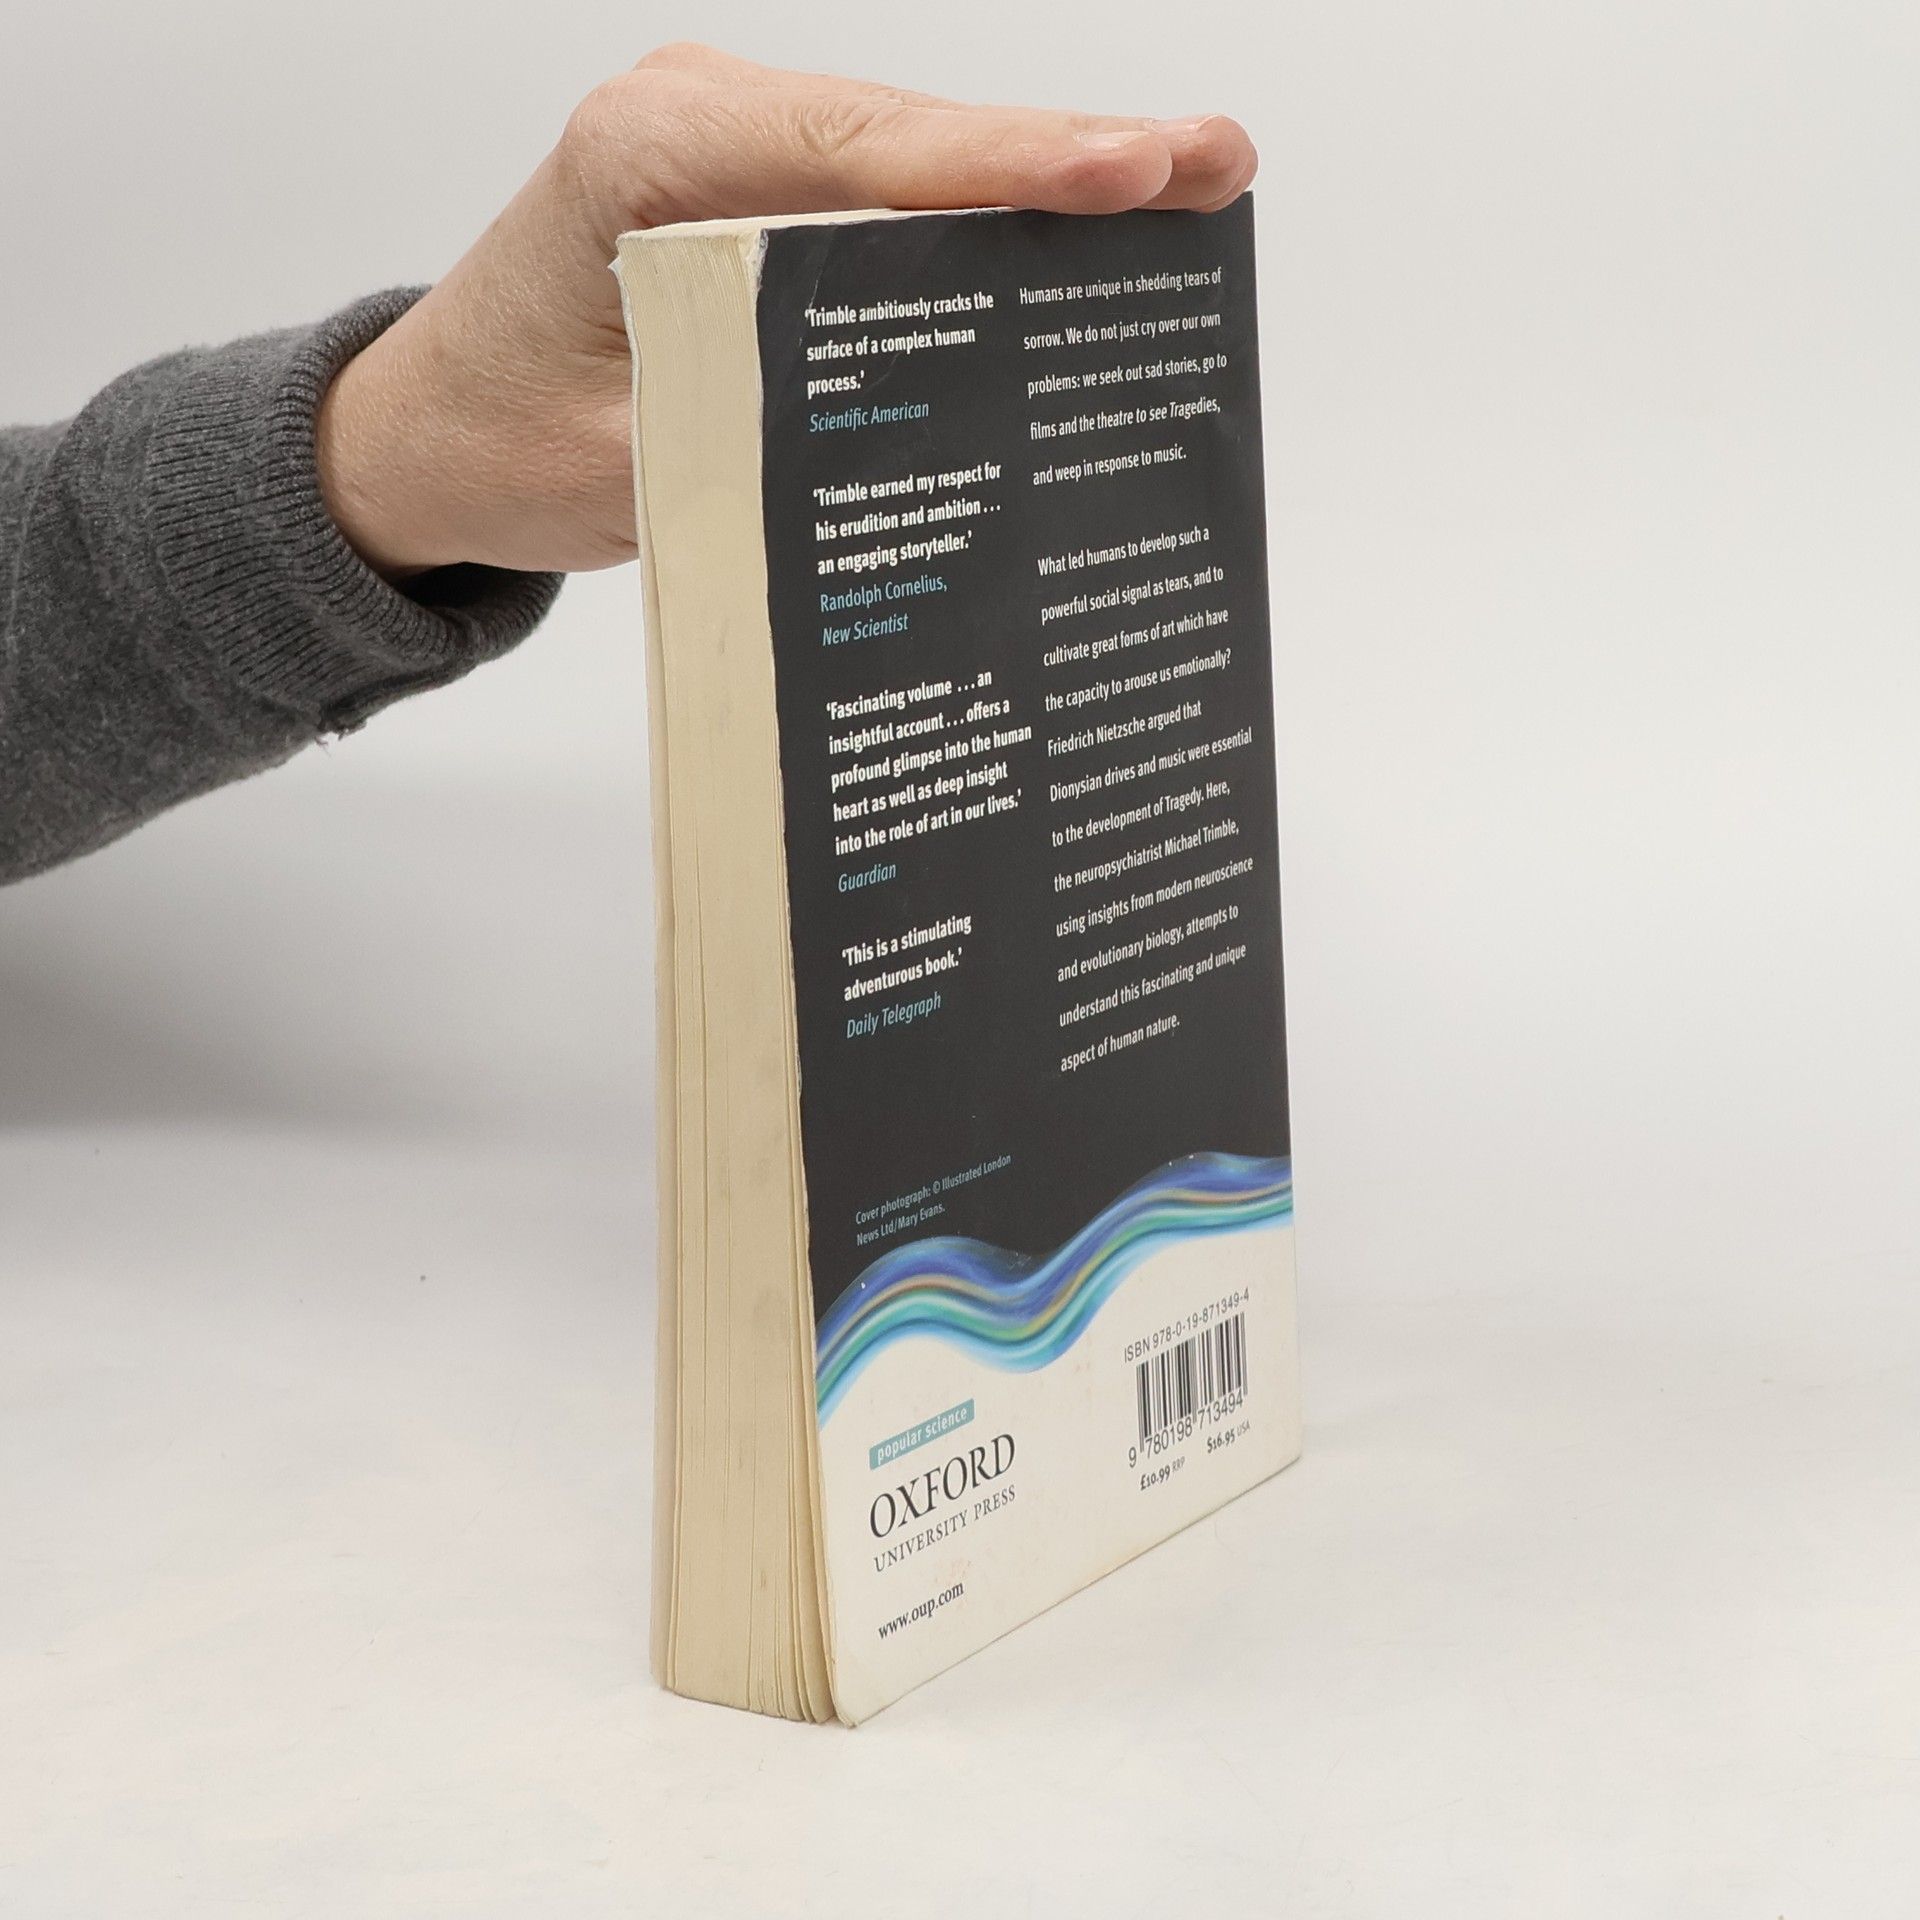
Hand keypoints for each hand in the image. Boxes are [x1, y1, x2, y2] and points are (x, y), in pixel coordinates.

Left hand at [315, 45, 1257, 578]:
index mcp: (646, 160)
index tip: (1128, 170)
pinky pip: (885, 195)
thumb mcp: (625, 462)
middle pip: (910, 135)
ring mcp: (731, 150)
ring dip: (1041, 182)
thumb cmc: (498, 436)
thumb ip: (756, 436)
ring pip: (912, 157)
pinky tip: (1078, 236)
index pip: (855, 153)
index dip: (1003, 165)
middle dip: (1067, 156)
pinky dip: (981, 219)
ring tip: (1183, 190)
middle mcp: (696, 122)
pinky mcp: (756, 195)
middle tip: (1215, 164)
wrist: (428, 431)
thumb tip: (916, 443)